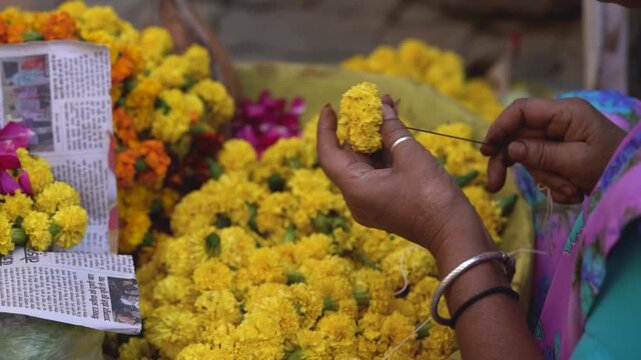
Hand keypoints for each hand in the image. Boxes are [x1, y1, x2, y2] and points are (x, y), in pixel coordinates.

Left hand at [317, 96, 485, 254]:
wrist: (455, 234)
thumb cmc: (432, 196)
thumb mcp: (411, 155)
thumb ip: (391, 129)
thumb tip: (381, 108)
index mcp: (354, 189)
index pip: (328, 154)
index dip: (326, 128)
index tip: (332, 107)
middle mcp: (356, 198)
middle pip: (348, 156)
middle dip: (358, 127)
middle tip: (369, 101)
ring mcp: (371, 202)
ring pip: (365, 163)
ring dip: (374, 136)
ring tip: (388, 105)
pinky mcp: (385, 203)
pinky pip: (378, 172)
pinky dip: (384, 151)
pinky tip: (395, 128)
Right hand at [481, 97, 625, 203]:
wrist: (632, 182)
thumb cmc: (611, 166)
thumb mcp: (576, 162)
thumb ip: (540, 153)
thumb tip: (510, 148)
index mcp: (565, 112)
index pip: (521, 110)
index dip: (499, 127)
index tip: (486, 149)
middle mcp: (558, 121)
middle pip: (517, 136)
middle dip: (508, 162)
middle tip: (493, 185)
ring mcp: (557, 138)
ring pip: (528, 156)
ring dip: (544, 179)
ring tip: (570, 191)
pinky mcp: (558, 154)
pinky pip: (541, 168)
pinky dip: (552, 184)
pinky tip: (572, 191)